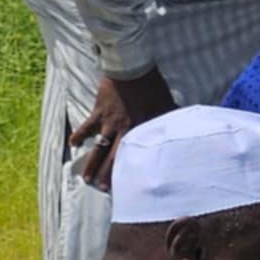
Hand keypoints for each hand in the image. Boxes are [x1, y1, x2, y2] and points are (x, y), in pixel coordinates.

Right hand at [69, 69, 176, 189]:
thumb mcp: (167, 103)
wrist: (132, 69)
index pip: (138, 156)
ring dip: (92, 164)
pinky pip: (85, 127)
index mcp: (142, 130)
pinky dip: (78, 135)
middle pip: (114, 158)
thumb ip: (174, 116)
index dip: (134, 171)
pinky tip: (73, 144)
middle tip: (102, 190)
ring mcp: (108, 122)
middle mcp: (124, 131)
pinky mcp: (98, 112)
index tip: (132, 186)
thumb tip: (187, 125)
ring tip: (86, 179)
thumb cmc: (152, 86)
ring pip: (98, 149)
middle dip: (108, 175)